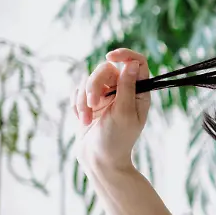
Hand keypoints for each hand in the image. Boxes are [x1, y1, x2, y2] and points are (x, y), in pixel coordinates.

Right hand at [73, 48, 151, 171]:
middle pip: (105, 68)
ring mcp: (104, 96)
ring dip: (83, 100)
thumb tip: (132, 64)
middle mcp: (122, 90)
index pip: (137, 63)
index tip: (111, 57)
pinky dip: (77, 105)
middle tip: (92, 103)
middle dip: (94, 85)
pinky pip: (77, 91)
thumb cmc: (117, 139)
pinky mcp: (88, 102)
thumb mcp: (124, 113)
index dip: (125, 55)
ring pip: (88, 80)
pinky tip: (82, 120)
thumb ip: (127, 88)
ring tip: (86, 119)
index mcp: (138, 92)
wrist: (99, 160)